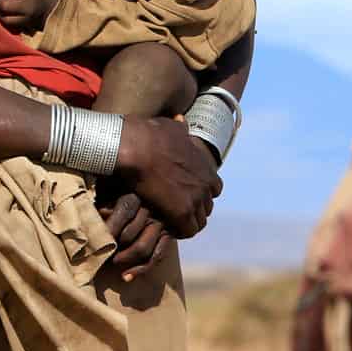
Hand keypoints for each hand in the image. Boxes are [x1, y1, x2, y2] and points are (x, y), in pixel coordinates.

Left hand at [96, 190, 172, 281]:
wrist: (162, 185)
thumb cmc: (125, 190)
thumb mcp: (113, 189)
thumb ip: (105, 202)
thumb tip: (96, 215)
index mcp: (134, 195)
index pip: (120, 215)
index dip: (107, 231)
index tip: (94, 242)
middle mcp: (150, 209)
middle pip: (128, 235)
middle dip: (112, 248)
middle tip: (99, 255)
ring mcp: (162, 223)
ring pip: (142, 249)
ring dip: (124, 260)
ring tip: (112, 263)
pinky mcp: (170, 234)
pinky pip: (157, 256)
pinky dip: (140, 269)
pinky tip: (126, 277)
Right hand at [118, 116, 221, 238]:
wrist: (136, 147)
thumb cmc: (150, 135)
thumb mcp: (172, 127)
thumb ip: (180, 128)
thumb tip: (181, 120)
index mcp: (206, 167)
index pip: (215, 189)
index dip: (201, 192)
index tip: (186, 193)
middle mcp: (205, 185)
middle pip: (207, 207)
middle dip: (194, 208)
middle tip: (175, 209)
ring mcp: (195, 199)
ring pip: (199, 221)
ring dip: (186, 222)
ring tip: (169, 221)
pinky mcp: (181, 212)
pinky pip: (187, 231)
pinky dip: (178, 231)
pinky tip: (165, 226)